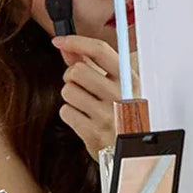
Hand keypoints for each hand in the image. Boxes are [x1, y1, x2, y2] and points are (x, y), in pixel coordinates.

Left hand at [52, 35, 134, 159]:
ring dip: (71, 97)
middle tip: (80, 86)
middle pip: (77, 70)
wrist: (133, 152)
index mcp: (129, 79)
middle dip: (71, 77)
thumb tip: (68, 48)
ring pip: (68, 91)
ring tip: (86, 105)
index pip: (99, 50)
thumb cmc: (123, 115)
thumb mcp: (117, 87)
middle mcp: (120, 95)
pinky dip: (70, 114)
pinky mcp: (93, 133)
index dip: (75, 42)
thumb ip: (92, 65)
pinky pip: (65, 112)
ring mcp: (107, 115)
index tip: (59, 40)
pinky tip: (84, 119)